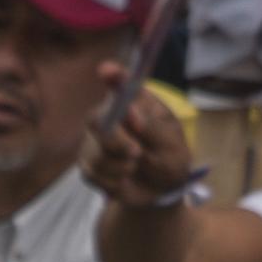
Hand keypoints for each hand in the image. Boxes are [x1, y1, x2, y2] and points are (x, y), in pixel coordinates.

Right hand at [81, 73, 196, 207]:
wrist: (161, 191)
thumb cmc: (169, 159)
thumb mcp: (172, 145)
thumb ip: (153, 128)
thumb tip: (131, 112)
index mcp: (137, 103)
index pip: (121, 83)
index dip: (113, 76)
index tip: (106, 70)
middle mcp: (112, 116)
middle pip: (96, 119)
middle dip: (115, 140)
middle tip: (136, 153)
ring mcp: (96, 139)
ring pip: (95, 151)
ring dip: (120, 165)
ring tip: (136, 167)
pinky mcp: (88, 163)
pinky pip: (92, 172)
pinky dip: (113, 180)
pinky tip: (124, 179)